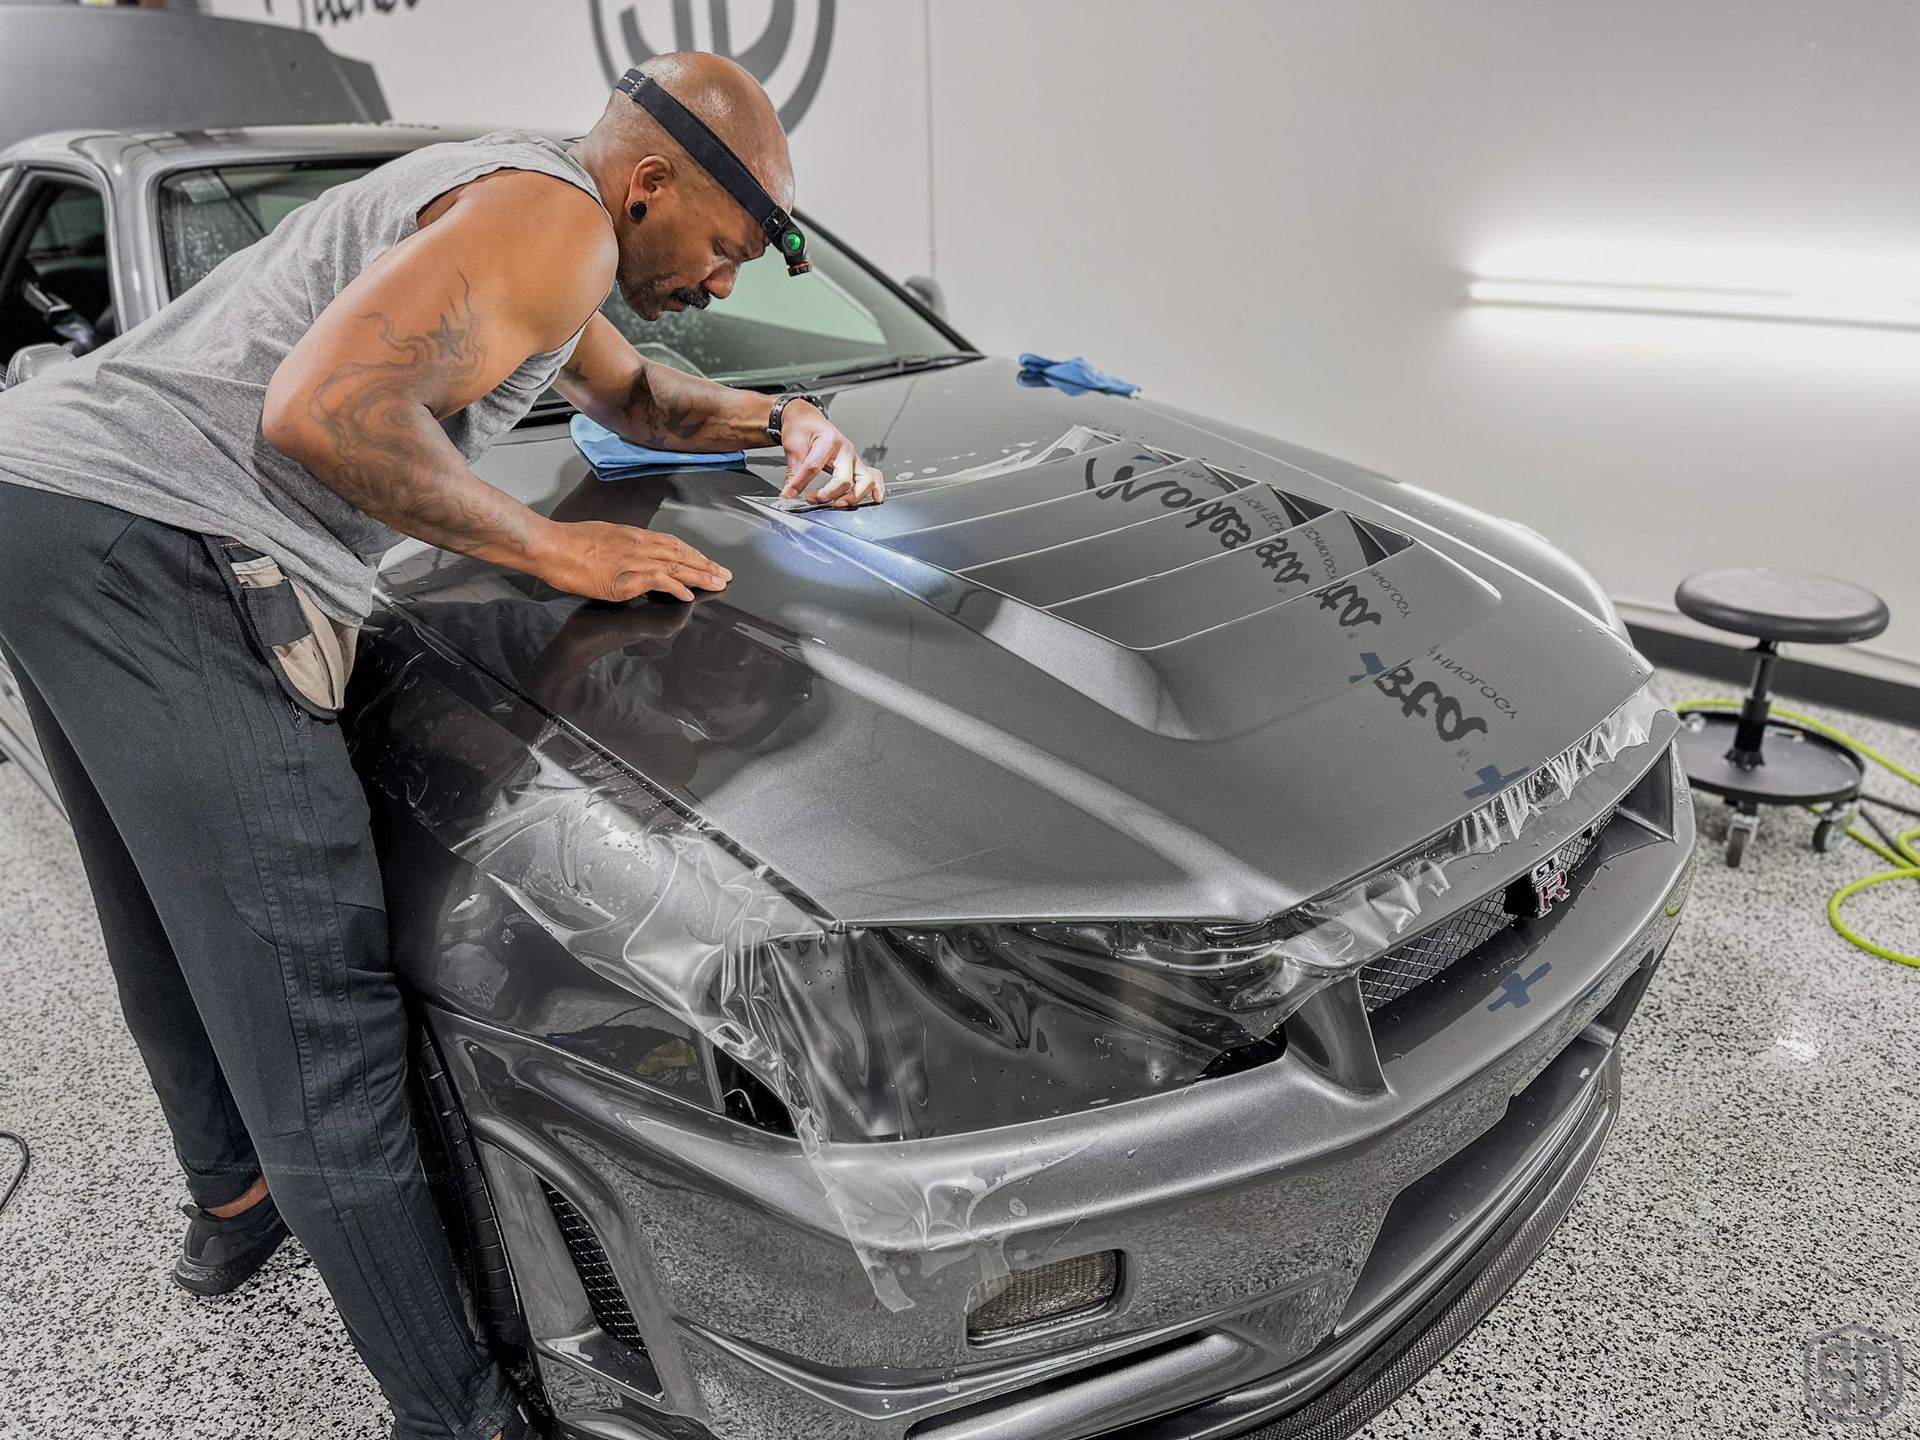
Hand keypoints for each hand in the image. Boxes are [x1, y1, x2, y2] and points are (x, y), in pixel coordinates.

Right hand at [531, 519, 730, 602]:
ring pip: (676, 566)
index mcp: (633, 535)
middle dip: (705, 565)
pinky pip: (659, 581)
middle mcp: (638, 545)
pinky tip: (689, 595)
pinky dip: (677, 588)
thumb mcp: (602, 538)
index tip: (706, 561)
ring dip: (700, 576)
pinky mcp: (626, 578)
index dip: (692, 553)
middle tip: (725, 574)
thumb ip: (621, 547)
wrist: (550, 546)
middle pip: (681, 554)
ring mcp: (634, 560)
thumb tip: (630, 556)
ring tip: (718, 584)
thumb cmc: (568, 542)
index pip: (671, 543)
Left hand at [779, 400, 885, 506]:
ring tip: (838, 504)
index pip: (815, 467)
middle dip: (831, 493)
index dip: (800, 483)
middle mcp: (845, 449)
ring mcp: (853, 457)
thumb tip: (790, 492)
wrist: (807, 419)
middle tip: (814, 498)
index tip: (789, 493)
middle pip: (845, 478)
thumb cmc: (802, 428)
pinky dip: (875, 489)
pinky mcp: (856, 464)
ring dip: (853, 496)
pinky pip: (873, 476)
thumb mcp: (793, 447)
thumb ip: (794, 472)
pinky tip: (875, 498)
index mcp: (829, 440)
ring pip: (864, 481)